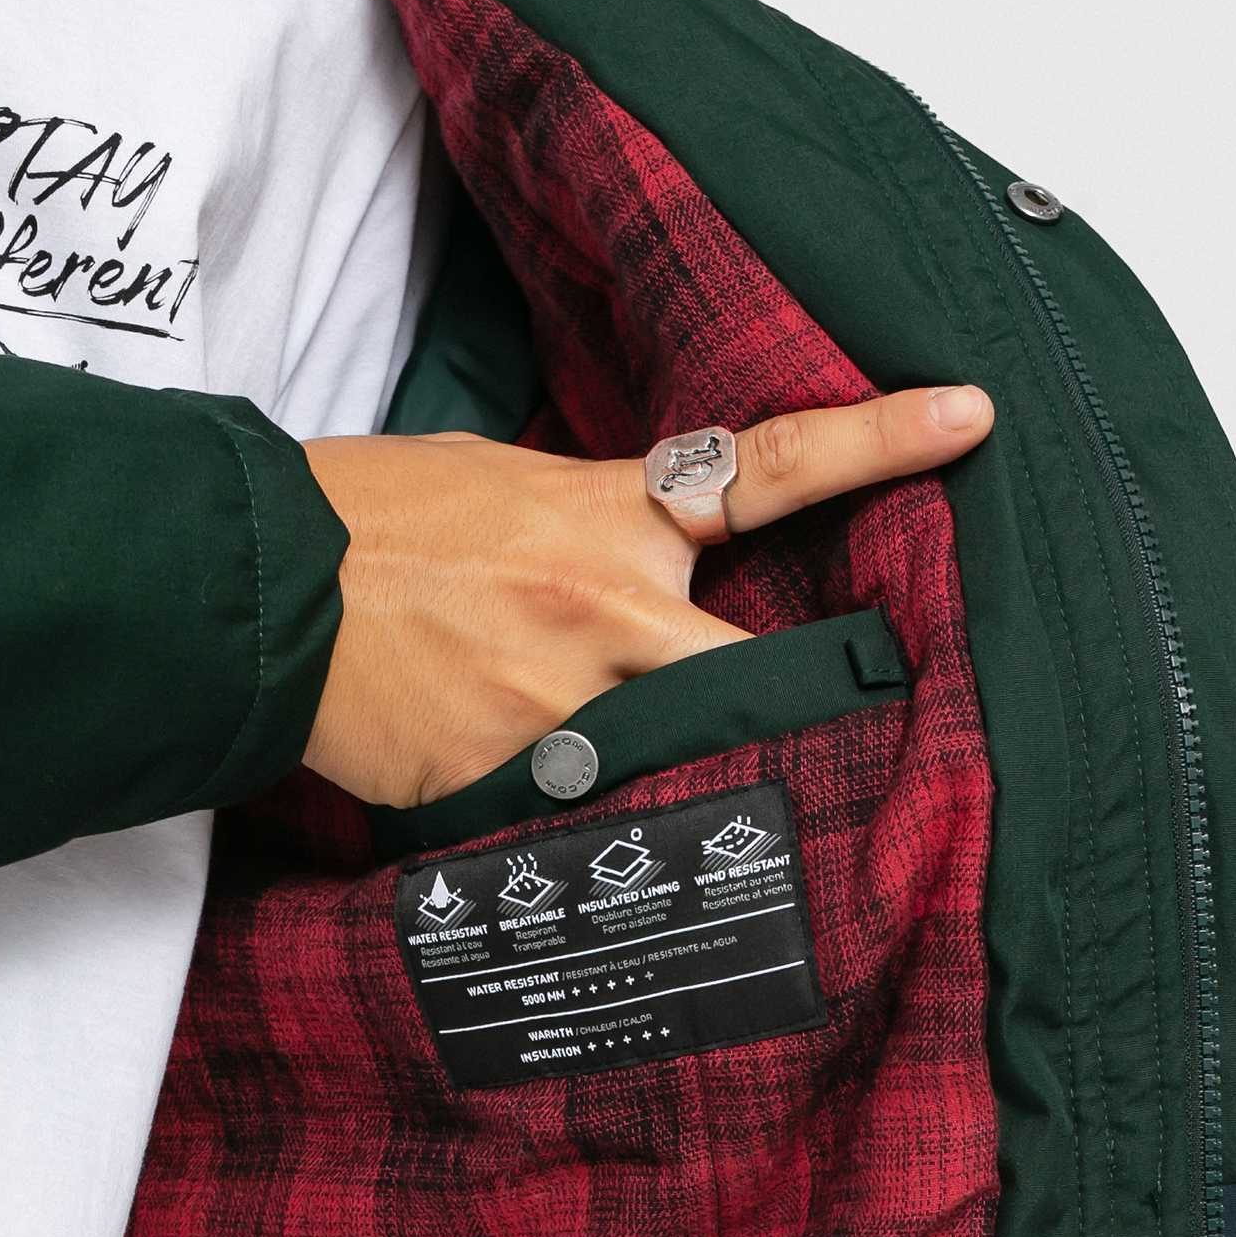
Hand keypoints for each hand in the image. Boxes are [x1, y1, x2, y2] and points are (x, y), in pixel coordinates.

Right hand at [300, 384, 992, 807]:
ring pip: (678, 762)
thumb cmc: (368, 520)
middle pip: (756, 675)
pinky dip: (570, 822)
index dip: (882, 440)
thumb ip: (592, 526)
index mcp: (611, 516)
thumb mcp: (496, 484)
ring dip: (662, 777)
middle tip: (783, 735)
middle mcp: (612, 606)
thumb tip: (641, 560)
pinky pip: (581, 820)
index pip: (772, 470)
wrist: (263, 583)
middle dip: (773, 707)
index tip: (971, 414)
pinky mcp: (514, 776)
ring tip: (622, 793)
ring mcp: (570, 700)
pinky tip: (512, 804)